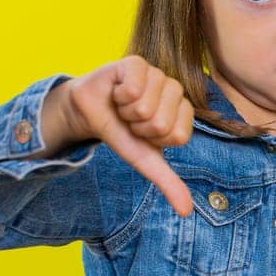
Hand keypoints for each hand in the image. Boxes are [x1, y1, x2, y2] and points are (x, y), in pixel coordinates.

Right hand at [40, 55, 194, 215]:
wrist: (89, 113)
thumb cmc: (122, 134)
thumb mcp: (145, 161)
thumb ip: (169, 183)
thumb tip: (186, 212)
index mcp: (183, 112)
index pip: (177, 135)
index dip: (153, 140)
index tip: (143, 133)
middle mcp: (175, 90)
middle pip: (161, 122)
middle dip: (138, 127)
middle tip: (130, 119)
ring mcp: (158, 74)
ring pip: (146, 106)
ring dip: (126, 112)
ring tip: (123, 106)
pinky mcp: (137, 63)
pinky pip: (133, 88)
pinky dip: (118, 96)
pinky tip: (116, 92)